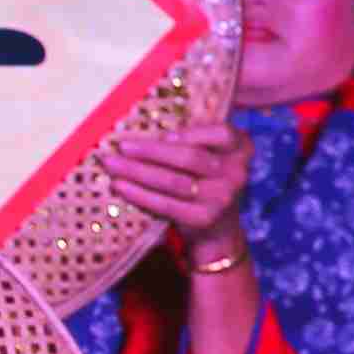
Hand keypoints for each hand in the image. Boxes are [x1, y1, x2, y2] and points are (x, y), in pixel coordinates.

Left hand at [102, 123, 251, 250]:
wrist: (218, 230)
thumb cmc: (204, 181)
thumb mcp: (210, 156)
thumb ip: (191, 140)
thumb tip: (142, 123)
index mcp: (240, 149)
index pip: (222, 133)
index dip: (191, 133)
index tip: (162, 133)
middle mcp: (237, 173)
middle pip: (190, 157)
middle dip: (151, 151)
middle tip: (122, 145)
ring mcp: (222, 198)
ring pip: (174, 181)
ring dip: (138, 171)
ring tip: (113, 164)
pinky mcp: (204, 218)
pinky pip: (166, 204)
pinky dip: (139, 194)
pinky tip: (120, 186)